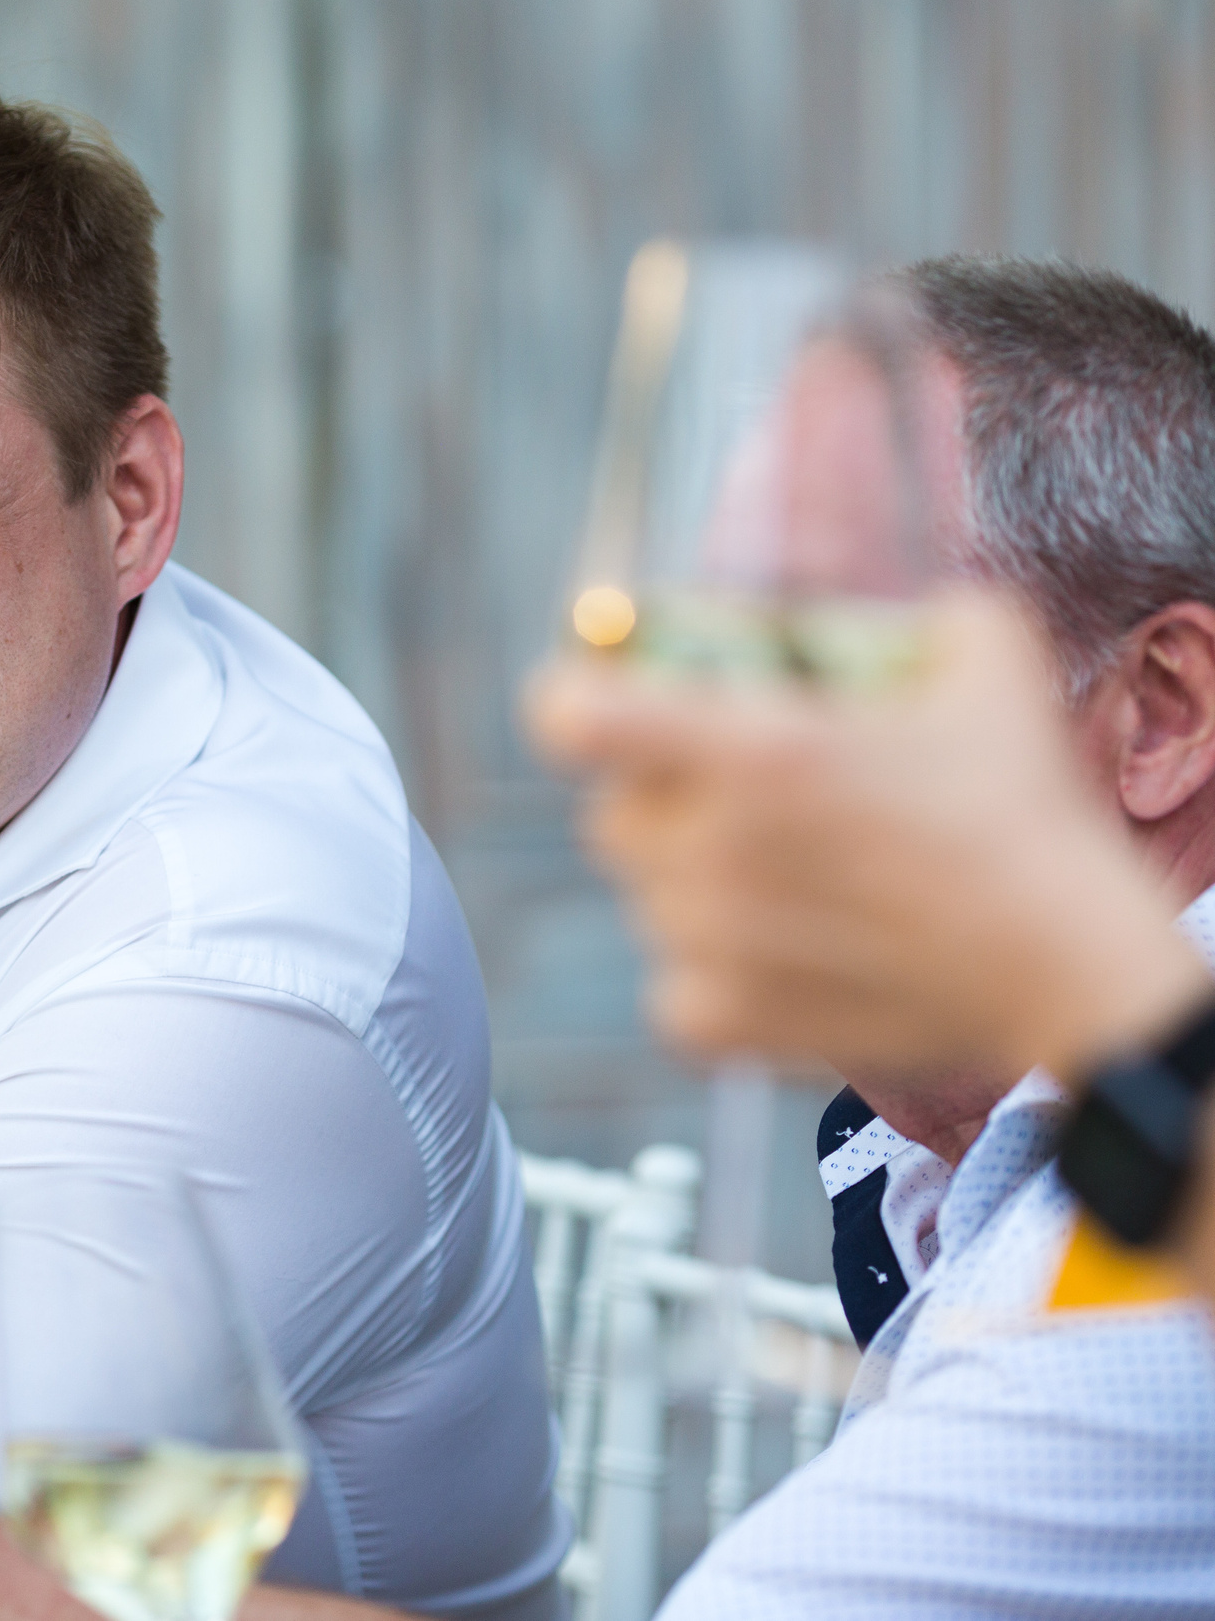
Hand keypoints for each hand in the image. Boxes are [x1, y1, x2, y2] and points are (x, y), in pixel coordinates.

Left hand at [524, 591, 1207, 1089]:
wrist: (1064, 962)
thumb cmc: (1023, 808)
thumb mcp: (982, 652)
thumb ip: (892, 615)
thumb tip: (845, 618)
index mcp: (750, 749)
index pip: (570, 717)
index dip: (576, 701)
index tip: (604, 704)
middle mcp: (707, 846)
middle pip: (613, 812)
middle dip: (664, 801)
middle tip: (751, 806)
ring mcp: (703, 940)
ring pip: (647, 896)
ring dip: (697, 884)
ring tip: (801, 883)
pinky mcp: (717, 1019)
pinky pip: (670, 982)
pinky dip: (714, 973)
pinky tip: (792, 953)